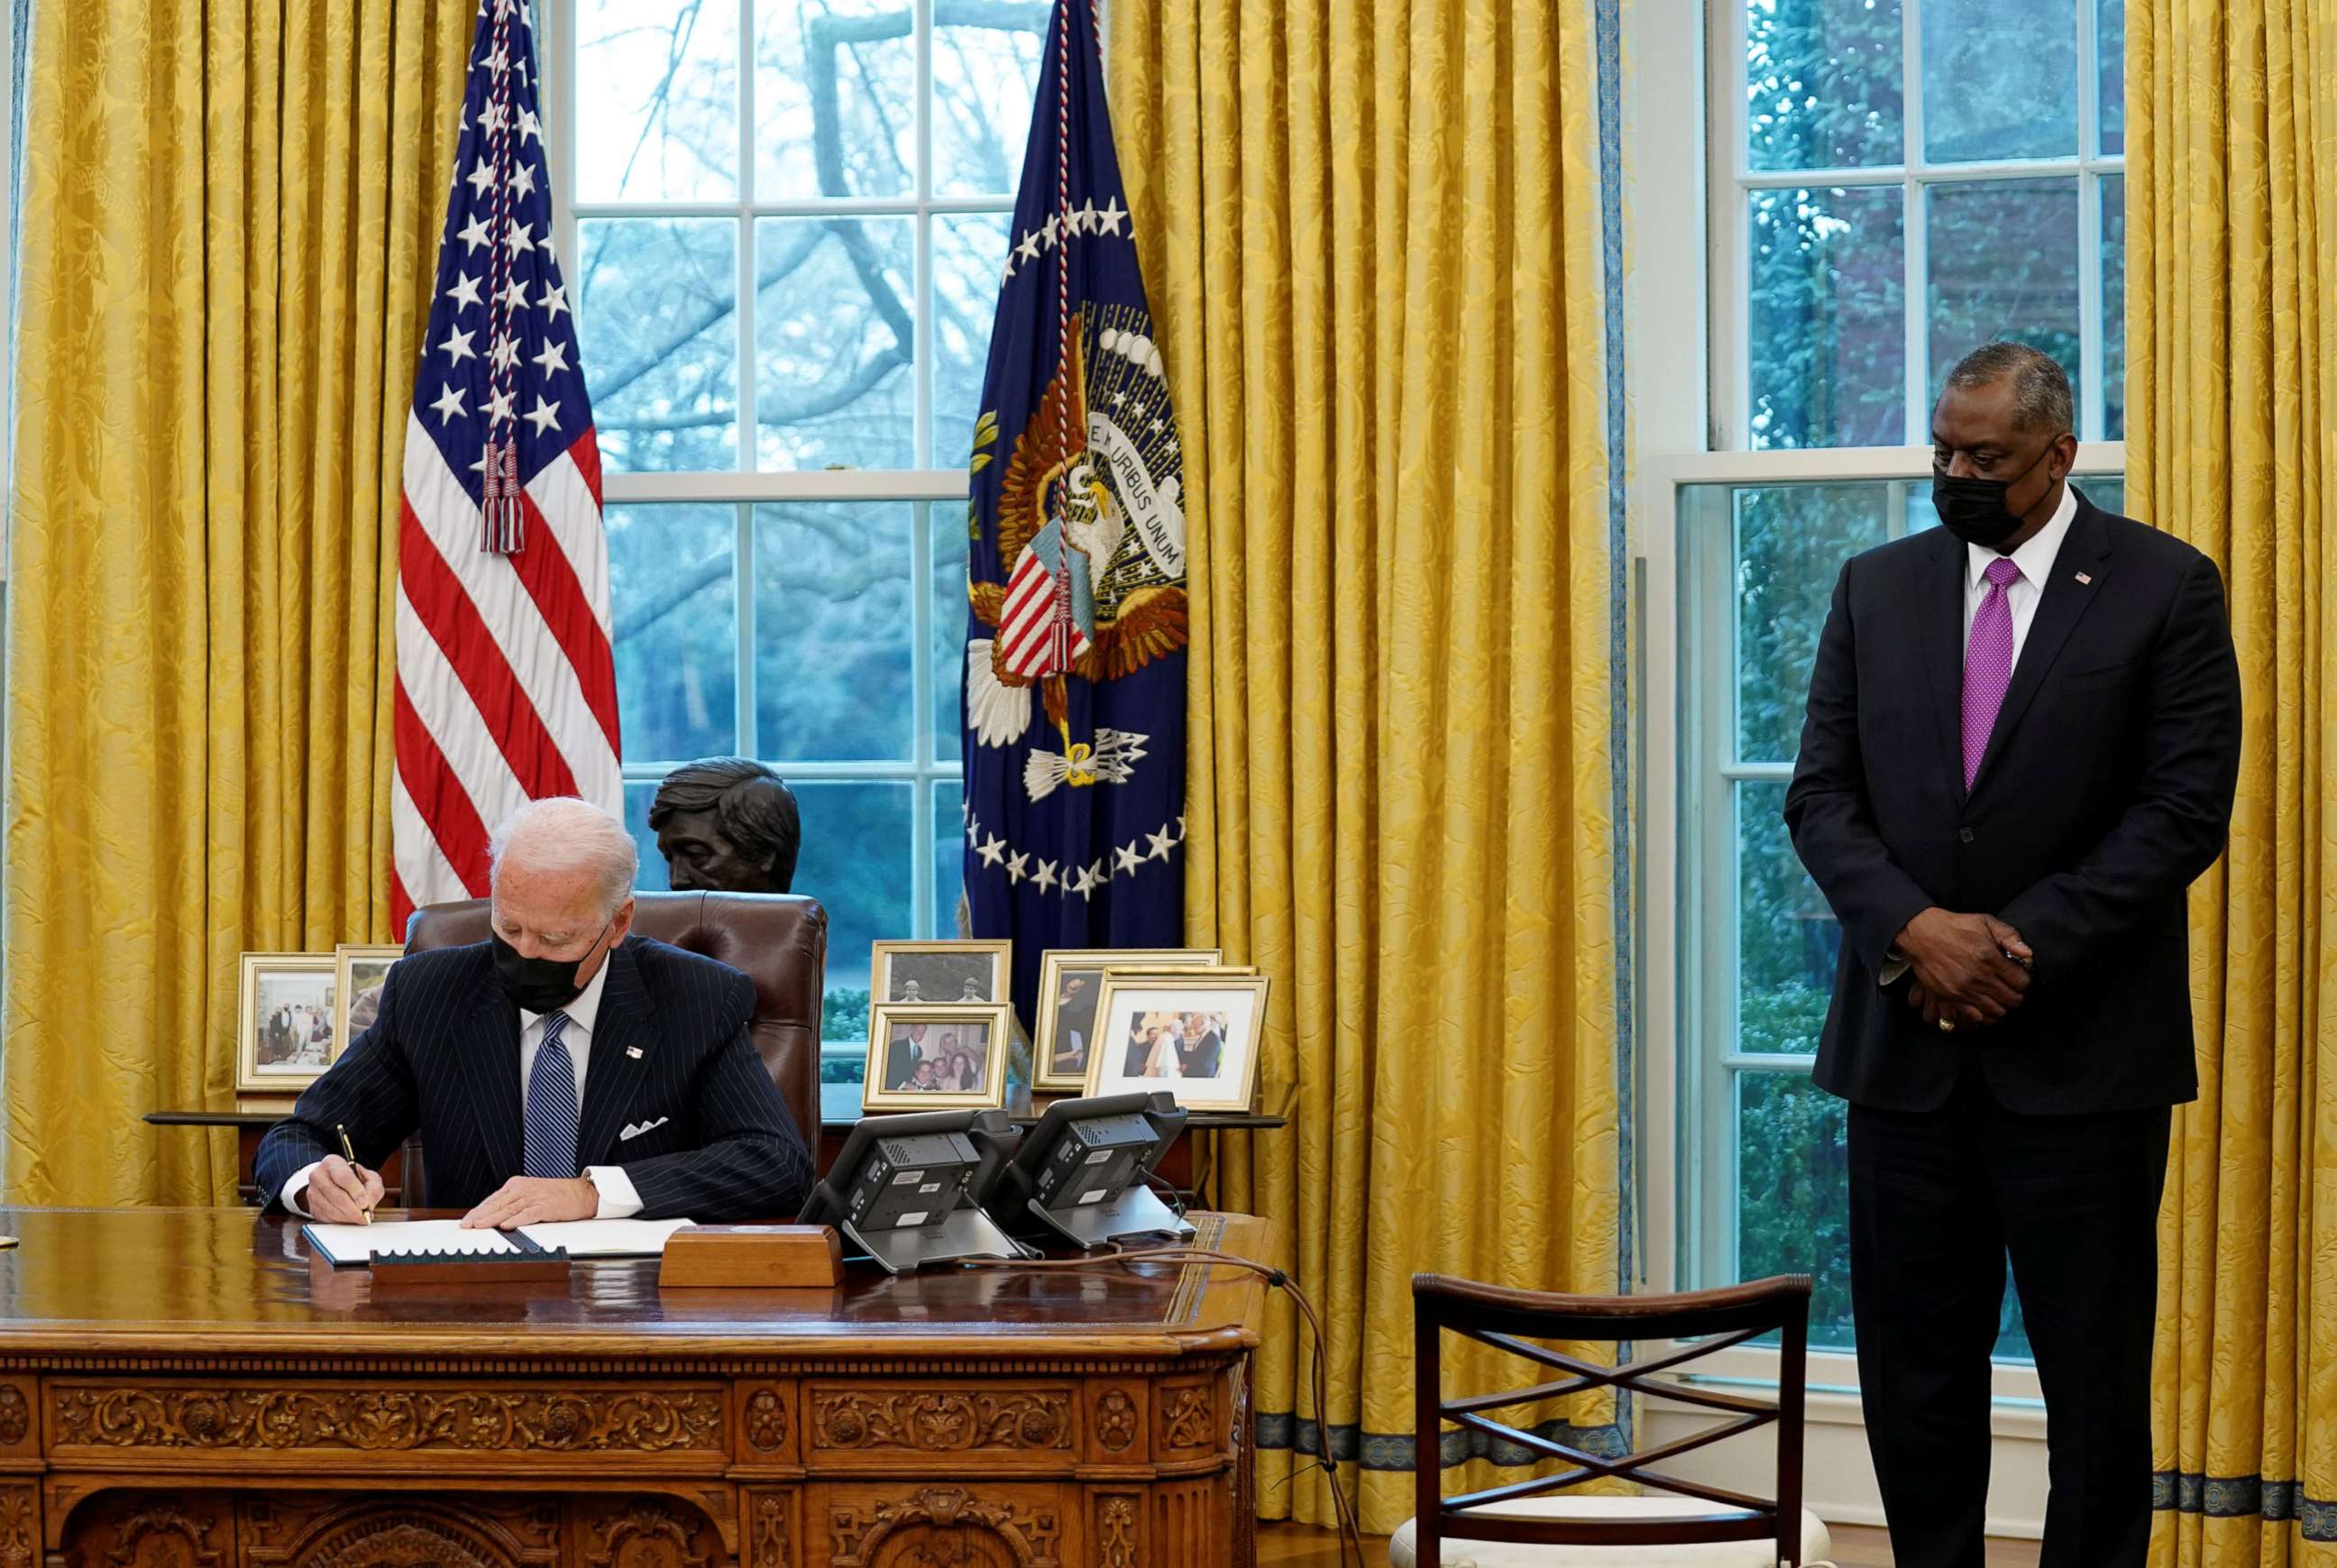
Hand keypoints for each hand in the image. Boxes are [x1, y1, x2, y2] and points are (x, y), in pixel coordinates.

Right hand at [304, 1155, 383, 1222]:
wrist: (337, 1182)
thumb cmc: (355, 1179)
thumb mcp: (369, 1177)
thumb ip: (373, 1188)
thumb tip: (369, 1204)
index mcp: (332, 1162)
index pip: (343, 1176)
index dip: (356, 1191)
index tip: (365, 1202)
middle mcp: (318, 1176)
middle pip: (336, 1196)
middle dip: (353, 1209)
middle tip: (365, 1215)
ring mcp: (312, 1192)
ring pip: (331, 1209)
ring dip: (348, 1217)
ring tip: (360, 1217)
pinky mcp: (312, 1207)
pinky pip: (327, 1218)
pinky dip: (341, 1221)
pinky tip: (350, 1218)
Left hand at [461, 1175, 596, 1229]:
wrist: (582, 1193)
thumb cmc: (557, 1195)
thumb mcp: (531, 1195)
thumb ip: (513, 1204)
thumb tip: (494, 1218)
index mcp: (517, 1185)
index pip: (492, 1199)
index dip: (477, 1211)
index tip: (466, 1221)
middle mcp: (523, 1189)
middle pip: (496, 1204)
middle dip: (479, 1215)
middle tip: (466, 1225)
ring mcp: (534, 1197)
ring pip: (508, 1209)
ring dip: (492, 1219)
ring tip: (479, 1226)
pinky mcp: (545, 1206)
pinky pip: (527, 1214)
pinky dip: (516, 1220)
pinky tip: (506, 1226)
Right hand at [1895, 909, 2032, 1027]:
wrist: (1921, 934)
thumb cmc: (1955, 927)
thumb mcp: (1986, 922)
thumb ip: (2010, 936)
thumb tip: (2028, 954)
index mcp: (1990, 958)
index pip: (2022, 983)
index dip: (2024, 981)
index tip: (2018, 977)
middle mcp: (1978, 977)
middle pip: (2012, 1000)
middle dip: (2016, 995)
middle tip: (2011, 989)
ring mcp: (1964, 990)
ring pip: (1997, 1012)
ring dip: (2002, 1006)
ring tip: (1998, 997)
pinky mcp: (1950, 998)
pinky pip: (1976, 1018)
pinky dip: (1985, 1015)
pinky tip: (1984, 1005)